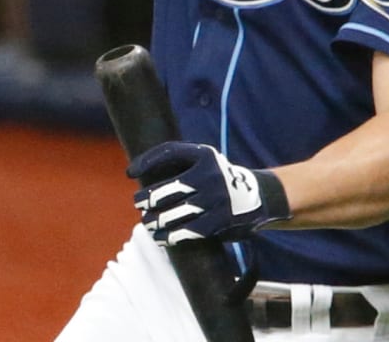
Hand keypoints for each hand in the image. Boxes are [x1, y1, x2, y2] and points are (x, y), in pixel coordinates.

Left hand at [127, 141, 290, 245]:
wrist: (258, 195)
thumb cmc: (219, 177)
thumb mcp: (205, 160)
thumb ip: (180, 162)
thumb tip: (141, 171)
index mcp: (203, 154)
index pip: (168, 152)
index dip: (146, 161)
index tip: (130, 173)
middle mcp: (209, 174)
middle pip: (168, 188)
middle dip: (148, 198)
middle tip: (138, 203)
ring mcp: (215, 198)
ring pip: (175, 213)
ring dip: (155, 220)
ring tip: (146, 223)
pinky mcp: (219, 221)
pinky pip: (188, 230)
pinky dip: (170, 235)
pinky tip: (160, 237)